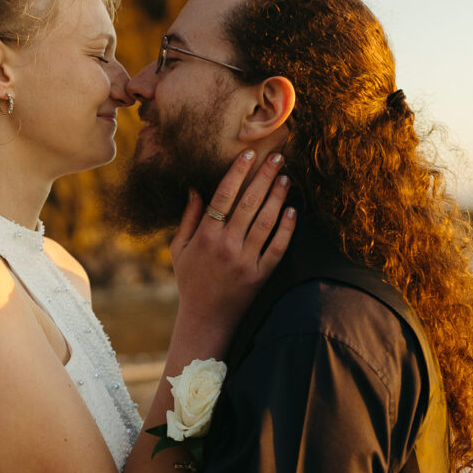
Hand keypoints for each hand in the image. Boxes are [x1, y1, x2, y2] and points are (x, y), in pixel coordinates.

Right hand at [170, 150, 295, 333]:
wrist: (206, 319)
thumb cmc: (190, 280)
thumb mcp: (179, 249)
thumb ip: (188, 219)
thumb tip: (194, 188)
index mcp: (205, 237)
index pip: (223, 196)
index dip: (237, 172)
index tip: (249, 154)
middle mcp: (225, 246)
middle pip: (248, 204)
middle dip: (264, 177)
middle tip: (277, 157)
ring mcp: (245, 261)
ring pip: (265, 222)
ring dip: (277, 197)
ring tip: (286, 178)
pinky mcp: (261, 275)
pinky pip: (277, 247)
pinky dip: (286, 228)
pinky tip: (293, 210)